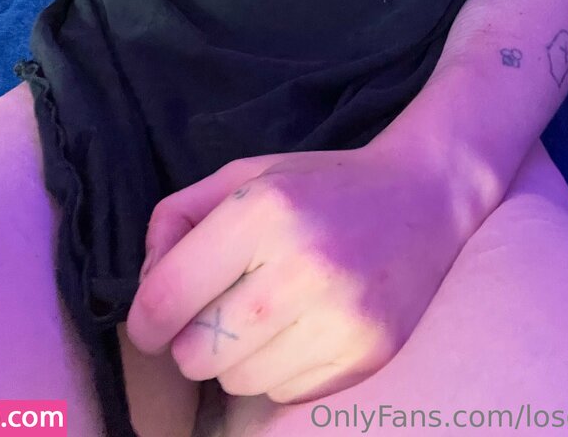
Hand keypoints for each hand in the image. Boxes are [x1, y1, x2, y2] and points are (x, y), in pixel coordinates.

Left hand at [124, 141, 460, 402]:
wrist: (424, 199)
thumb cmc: (320, 187)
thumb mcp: (244, 175)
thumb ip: (178, 217)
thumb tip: (145, 283)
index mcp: (264, 208)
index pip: (167, 295)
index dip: (143, 321)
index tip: (149, 325)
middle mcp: (303, 263)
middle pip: (197, 352)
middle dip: (193, 339)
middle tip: (217, 312)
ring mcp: (342, 315)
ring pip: (239, 380)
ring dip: (238, 357)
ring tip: (269, 315)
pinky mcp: (369, 354)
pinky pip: (286, 393)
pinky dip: (282, 369)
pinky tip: (305, 327)